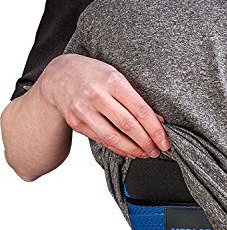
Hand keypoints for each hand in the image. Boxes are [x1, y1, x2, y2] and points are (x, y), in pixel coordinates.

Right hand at [40, 54, 169, 157]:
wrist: (59, 75)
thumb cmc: (94, 75)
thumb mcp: (117, 77)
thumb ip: (136, 98)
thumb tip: (158, 120)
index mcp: (113, 81)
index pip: (141, 110)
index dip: (155, 130)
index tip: (164, 141)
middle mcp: (97, 95)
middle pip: (128, 126)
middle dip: (147, 143)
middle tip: (157, 151)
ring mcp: (84, 110)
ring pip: (113, 137)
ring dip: (133, 150)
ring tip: (145, 154)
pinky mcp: (75, 122)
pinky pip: (101, 140)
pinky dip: (118, 148)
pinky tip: (129, 151)